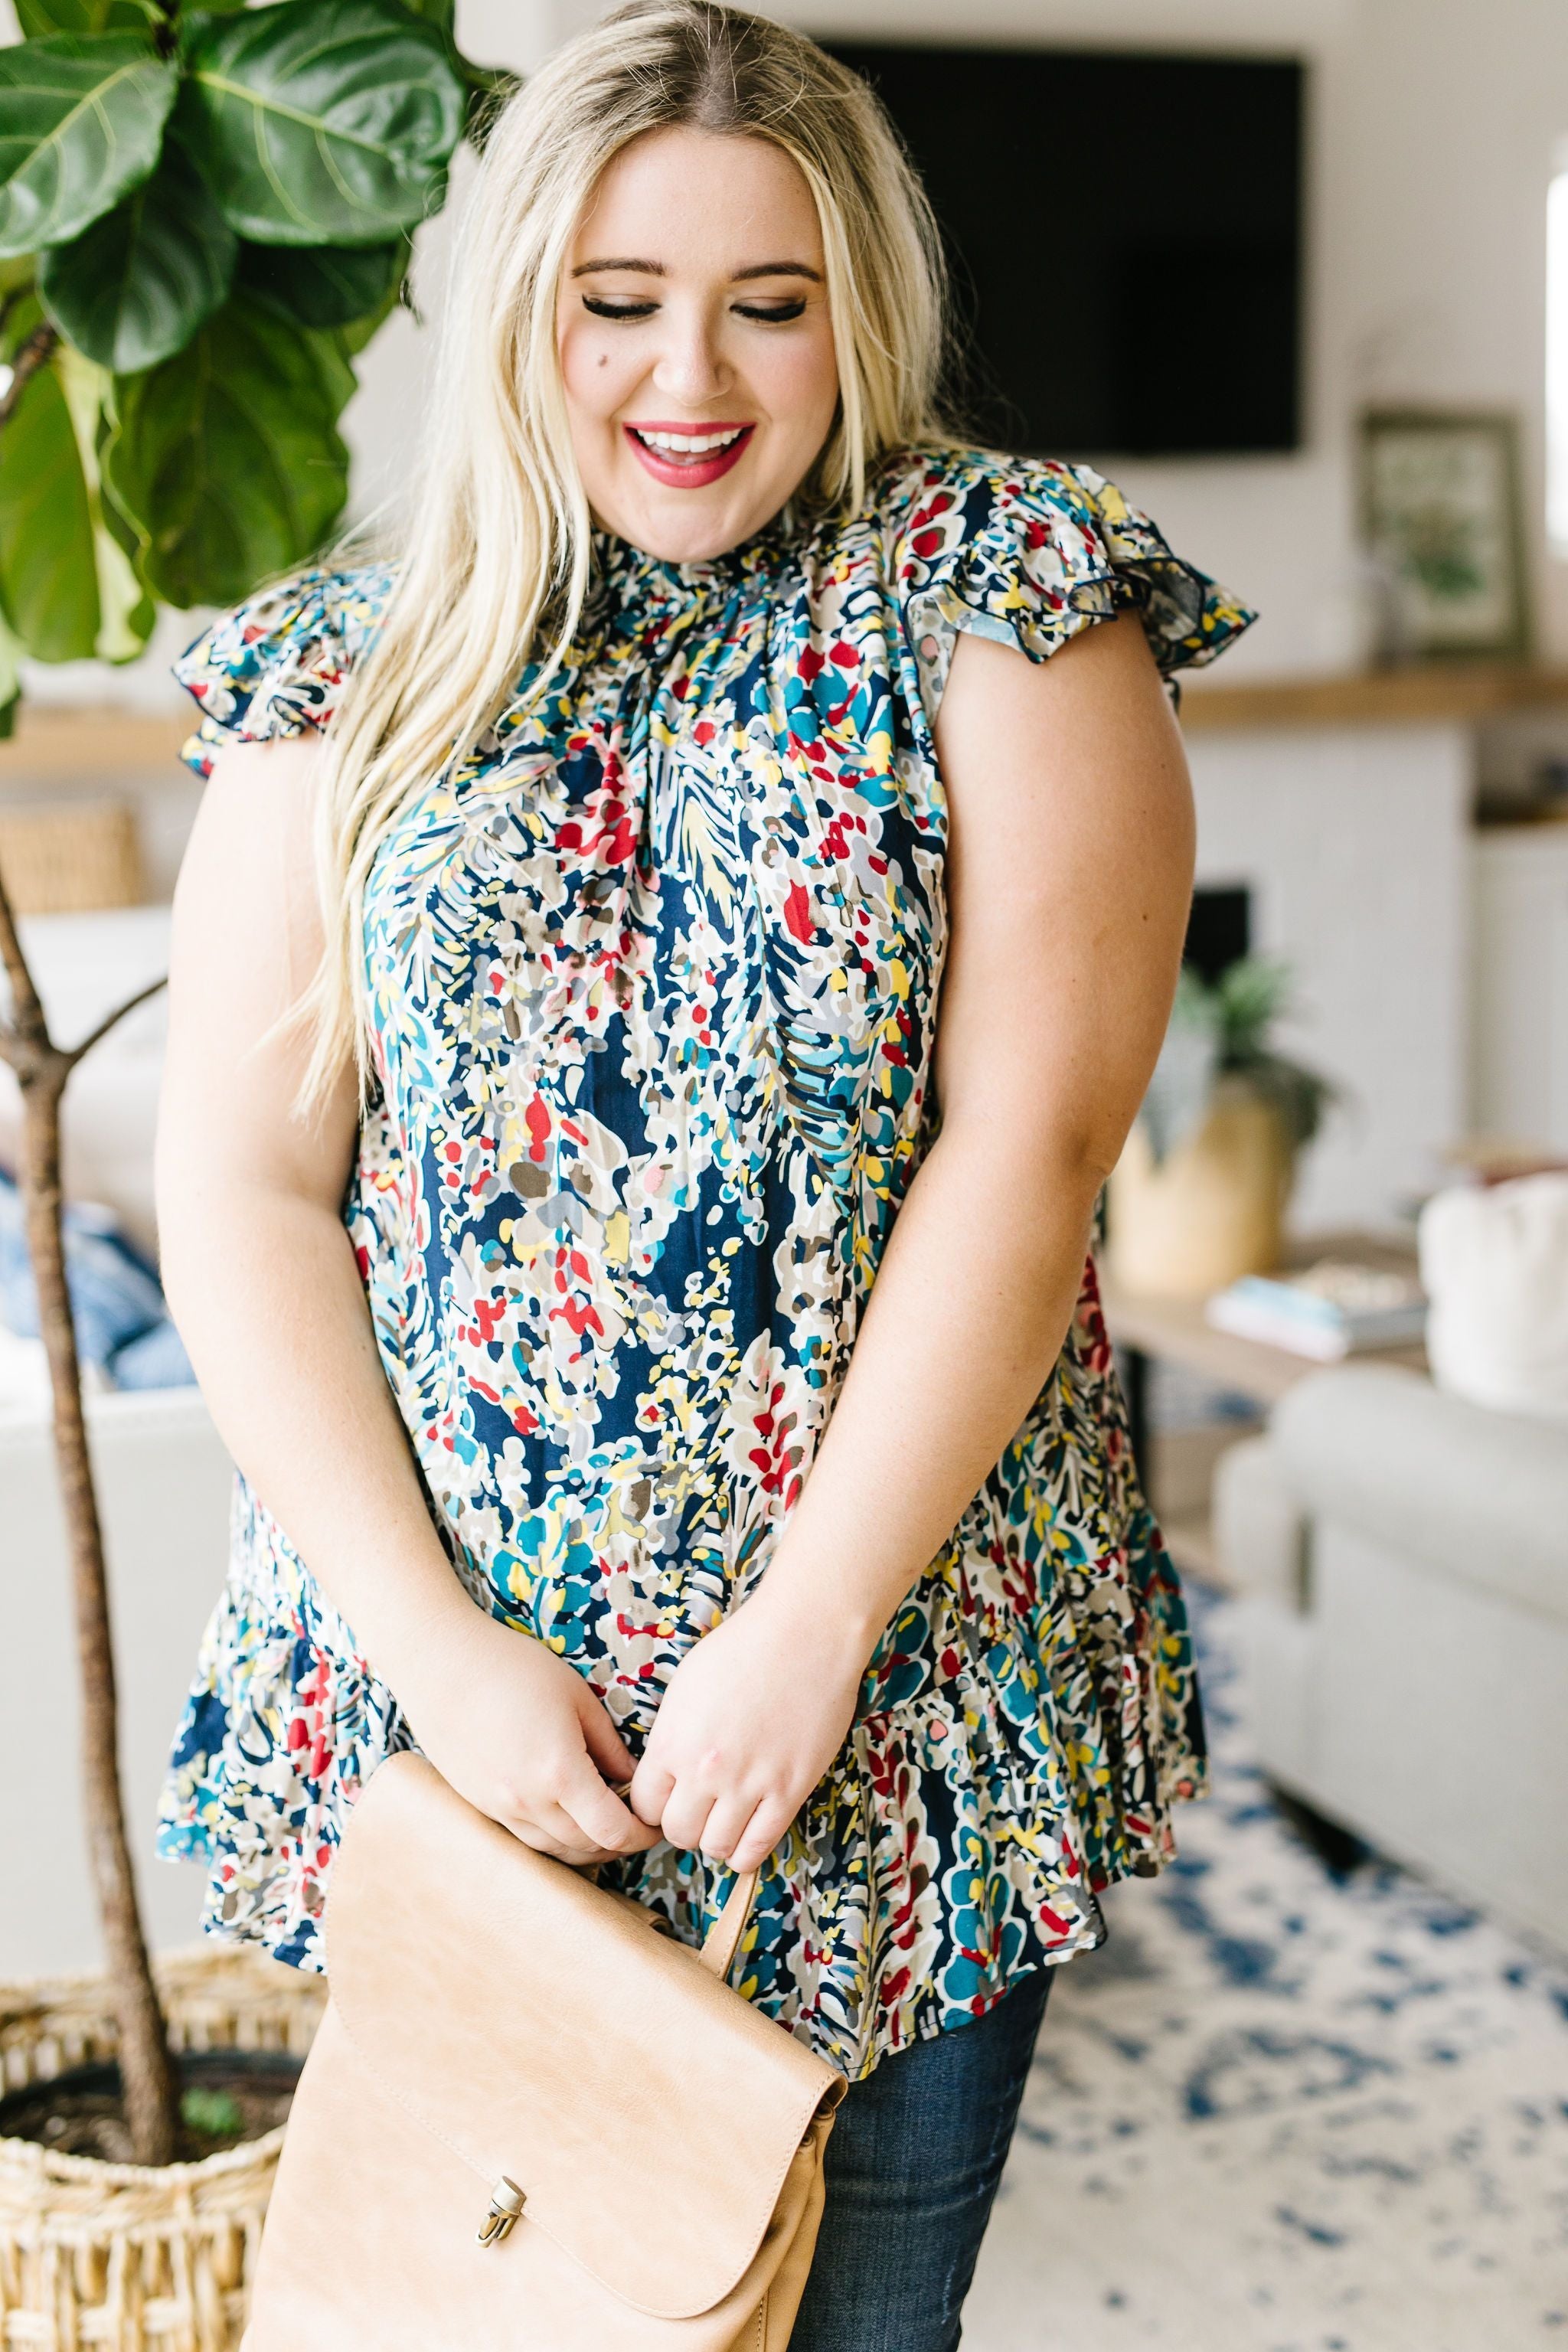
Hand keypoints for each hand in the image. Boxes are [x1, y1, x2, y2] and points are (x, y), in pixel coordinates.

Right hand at [394, 1603, 658, 1867]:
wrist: (441, 1664)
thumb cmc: (513, 1668)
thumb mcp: (576, 1697)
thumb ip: (608, 1746)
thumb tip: (629, 1779)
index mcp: (560, 1773)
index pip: (613, 1832)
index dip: (641, 1836)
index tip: (654, 1824)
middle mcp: (529, 1802)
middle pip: (586, 1848)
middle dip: (619, 1843)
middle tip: (636, 1823)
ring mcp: (499, 1808)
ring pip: (554, 1850)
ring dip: (586, 1845)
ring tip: (604, 1823)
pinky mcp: (479, 1804)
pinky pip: (526, 1838)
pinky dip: (553, 1838)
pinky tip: (565, 1817)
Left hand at [629, 1573, 870, 1872]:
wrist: (805, 1634)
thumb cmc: (744, 1648)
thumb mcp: (686, 1687)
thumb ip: (671, 1736)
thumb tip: (667, 1772)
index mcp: (673, 1741)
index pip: (644, 1806)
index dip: (654, 1806)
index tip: (668, 1799)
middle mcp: (705, 1771)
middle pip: (678, 1832)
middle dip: (683, 1825)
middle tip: (698, 1809)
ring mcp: (749, 1784)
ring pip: (715, 1847)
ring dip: (716, 1839)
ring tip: (725, 1819)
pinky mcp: (790, 1791)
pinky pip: (758, 1848)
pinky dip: (746, 1852)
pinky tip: (747, 1834)